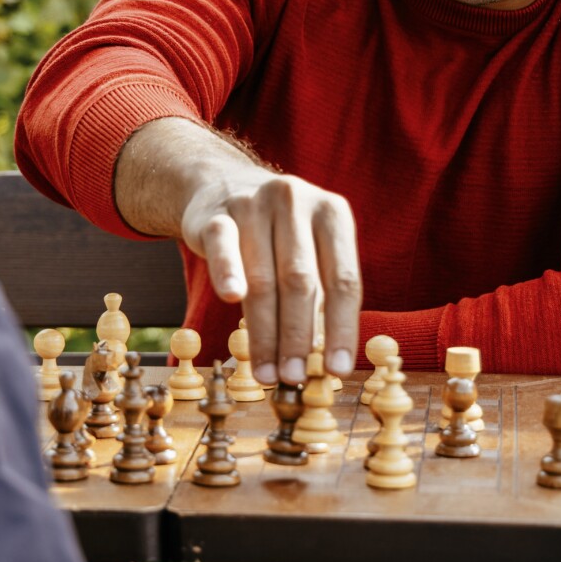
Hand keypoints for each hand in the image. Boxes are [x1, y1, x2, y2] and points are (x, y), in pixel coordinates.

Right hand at [116, 118, 360, 385]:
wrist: (221, 183)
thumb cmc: (277, 234)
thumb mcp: (309, 249)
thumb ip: (320, 294)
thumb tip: (325, 363)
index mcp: (333, 214)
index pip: (344, 280)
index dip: (342, 329)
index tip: (338, 370)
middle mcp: (297, 202)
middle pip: (301, 282)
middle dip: (298, 337)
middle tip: (294, 377)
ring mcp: (255, 204)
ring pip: (262, 277)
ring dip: (264, 332)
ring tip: (267, 372)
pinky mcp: (216, 213)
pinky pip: (223, 246)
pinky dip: (228, 271)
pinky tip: (231, 298)